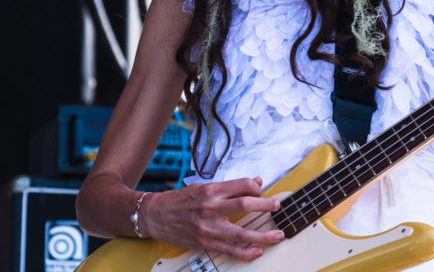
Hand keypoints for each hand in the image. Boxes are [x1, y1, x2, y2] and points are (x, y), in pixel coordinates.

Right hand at [140, 176, 284, 260]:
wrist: (155, 215)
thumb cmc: (180, 200)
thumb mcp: (204, 187)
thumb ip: (230, 187)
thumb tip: (255, 181)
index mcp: (211, 190)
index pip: (242, 185)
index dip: (256, 187)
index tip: (261, 190)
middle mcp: (210, 208)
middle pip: (245, 204)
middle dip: (265, 206)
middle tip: (277, 207)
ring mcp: (207, 228)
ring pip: (241, 233)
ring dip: (263, 235)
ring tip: (277, 235)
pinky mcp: (204, 243)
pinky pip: (229, 250)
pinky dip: (245, 252)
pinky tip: (257, 251)